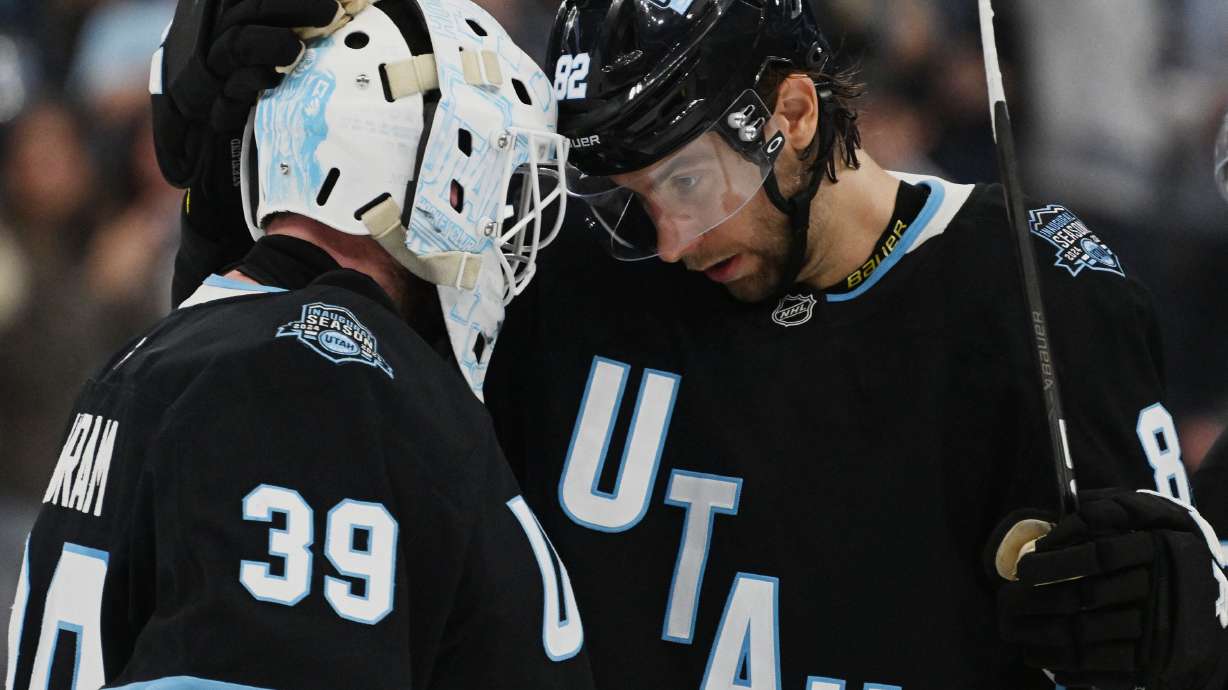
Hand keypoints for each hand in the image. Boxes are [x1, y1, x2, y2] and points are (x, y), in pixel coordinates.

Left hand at [990, 489, 1227, 689]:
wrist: (1216, 615)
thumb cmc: (1173, 556)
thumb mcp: (1158, 519)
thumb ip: (1113, 509)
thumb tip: (1062, 513)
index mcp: (1166, 549)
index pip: (1100, 553)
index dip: (1057, 560)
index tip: (1024, 567)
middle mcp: (1168, 591)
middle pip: (1089, 596)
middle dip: (1040, 600)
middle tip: (1008, 600)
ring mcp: (1164, 632)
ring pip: (1091, 635)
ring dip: (1044, 636)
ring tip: (1015, 633)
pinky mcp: (1160, 665)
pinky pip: (1106, 670)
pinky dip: (1070, 668)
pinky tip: (1043, 660)